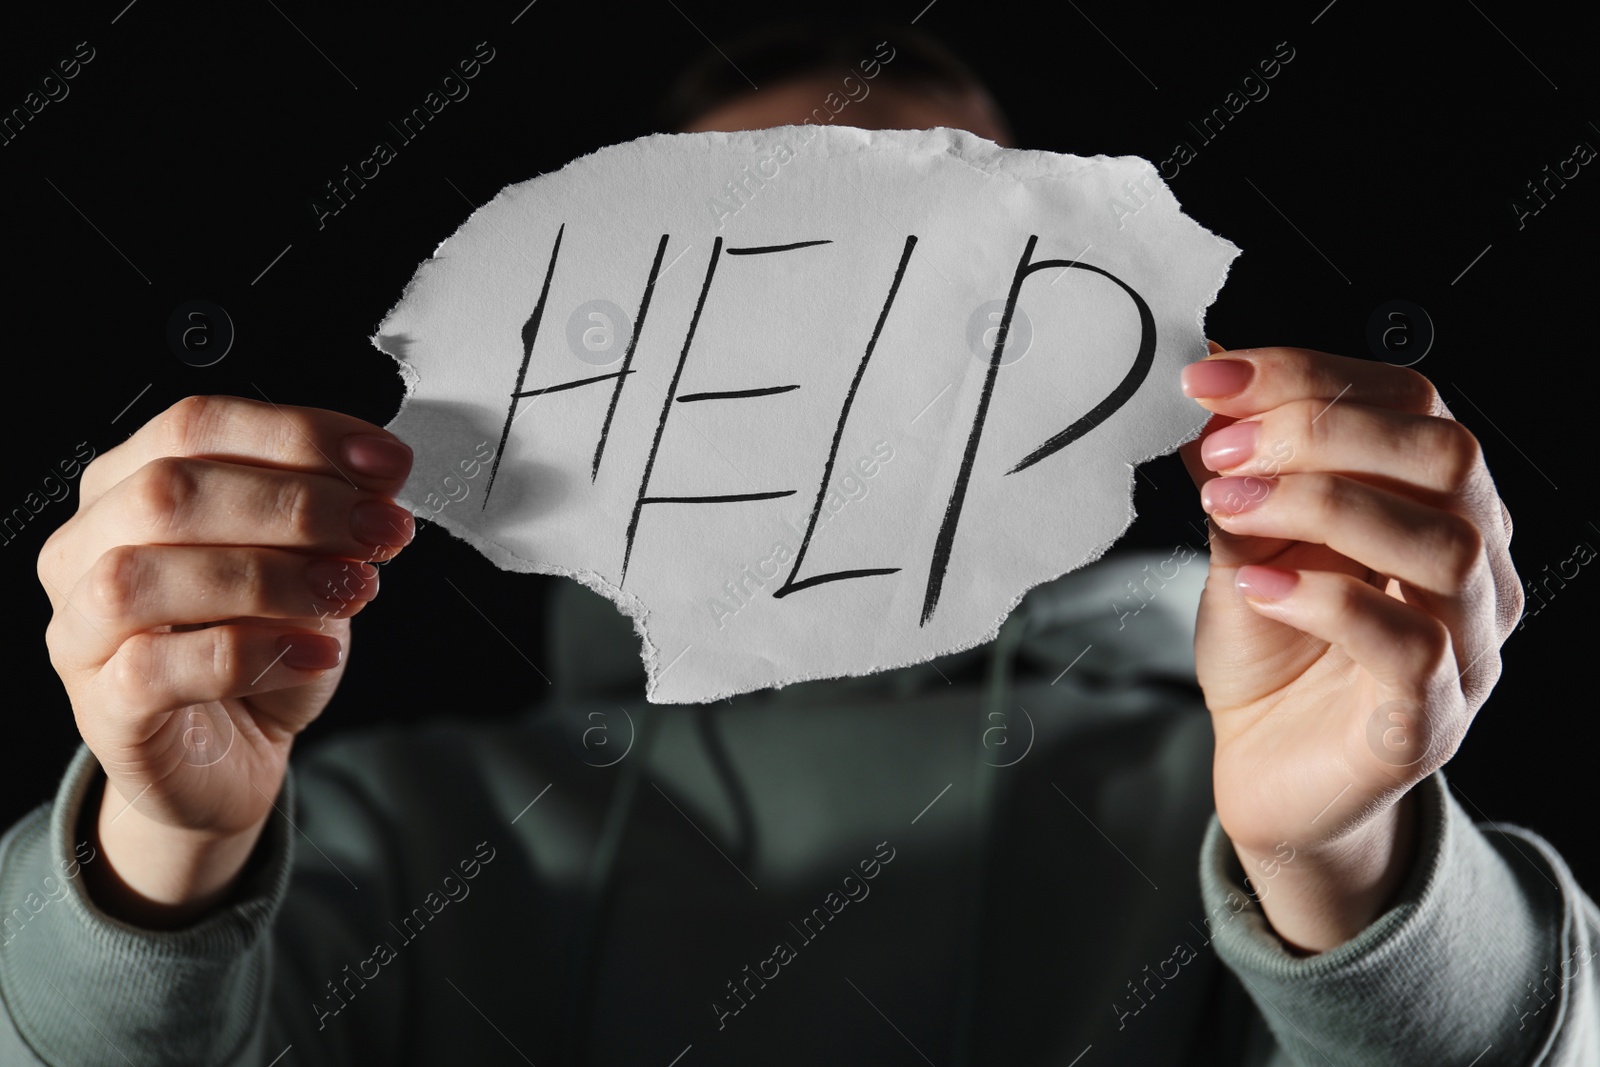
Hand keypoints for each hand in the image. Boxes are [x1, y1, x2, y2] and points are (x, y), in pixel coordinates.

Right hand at [37, 396, 414, 923]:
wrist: (232, 758)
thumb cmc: (260, 648)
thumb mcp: (310, 563)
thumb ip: (332, 509)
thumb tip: (380, 465)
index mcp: (129, 485)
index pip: (195, 425)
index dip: (296, 434)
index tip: (384, 461)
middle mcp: (88, 548)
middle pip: (169, 492)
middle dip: (295, 504)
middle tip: (378, 528)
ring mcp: (82, 630)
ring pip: (144, 576)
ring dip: (269, 577)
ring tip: (350, 590)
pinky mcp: (102, 710)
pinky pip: (155, 670)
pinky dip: (250, 654)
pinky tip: (314, 652)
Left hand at [1179, 344, 1521, 951]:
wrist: (1268, 772)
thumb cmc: (1271, 657)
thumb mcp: (1241, 546)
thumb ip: (1241, 477)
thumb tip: (1216, 393)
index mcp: (1432, 504)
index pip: (1409, 402)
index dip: (1308, 376)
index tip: (1212, 378)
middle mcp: (1470, 565)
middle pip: (1445, 457)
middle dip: (1323, 432)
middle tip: (1225, 449)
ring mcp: (1465, 645)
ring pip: (1443, 546)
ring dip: (1322, 506)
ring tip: (1231, 508)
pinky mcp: (1430, 719)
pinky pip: (1410, 647)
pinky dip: (1327, 601)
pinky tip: (1257, 586)